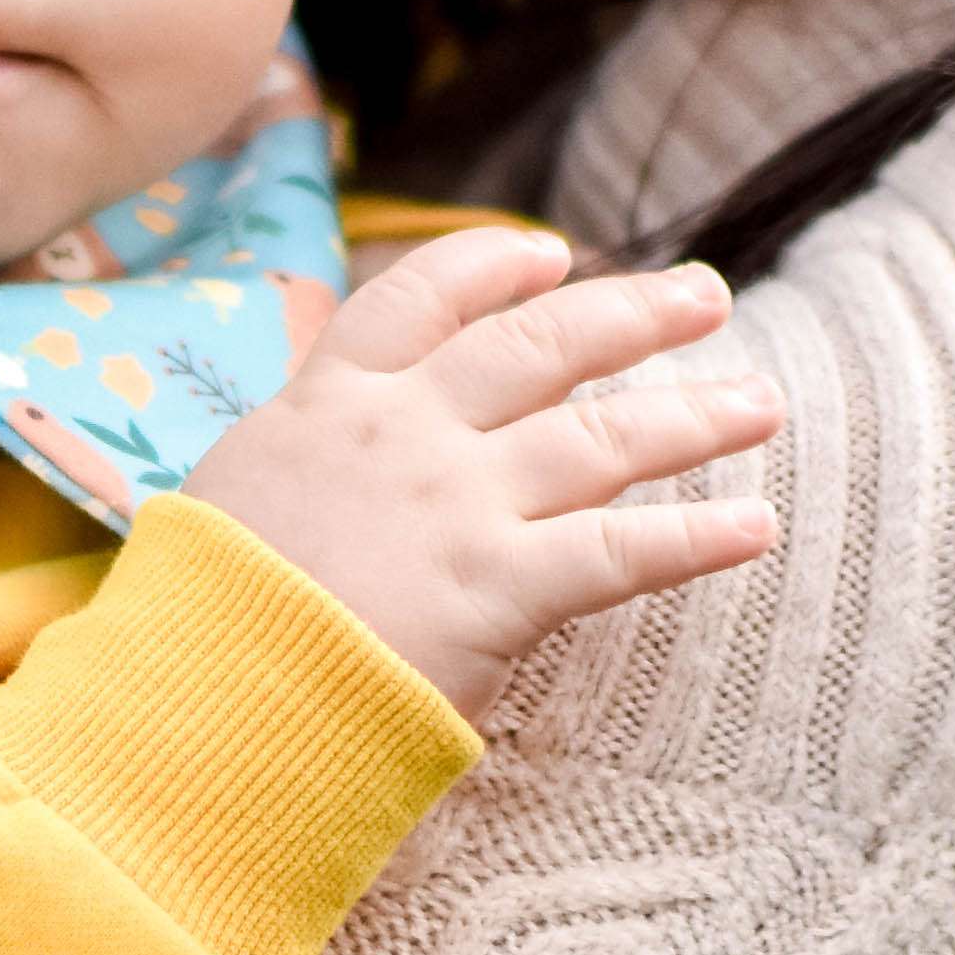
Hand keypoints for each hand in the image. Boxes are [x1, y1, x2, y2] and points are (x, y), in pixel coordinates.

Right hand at [182, 229, 780, 709]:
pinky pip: (621, 553)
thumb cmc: (197, 620)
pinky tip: (757, 528)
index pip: (420, 299)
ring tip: (760, 401)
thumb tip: (319, 474)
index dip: (491, 268)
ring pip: (600, 436)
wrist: (194, 697)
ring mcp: (458, 504)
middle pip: (541, 345)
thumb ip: (297, 469)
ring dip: (692, 415)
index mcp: (328, 403)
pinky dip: (696, 539)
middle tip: (704, 296)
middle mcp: (404, 433)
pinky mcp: (499, 588)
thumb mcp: (228, 503)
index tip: (550, 257)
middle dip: (631, 314)